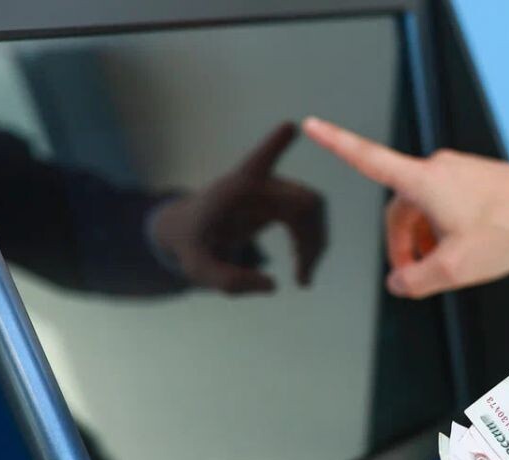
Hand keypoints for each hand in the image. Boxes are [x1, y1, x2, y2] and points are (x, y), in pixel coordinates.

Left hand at [150, 122, 326, 293]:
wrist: (192, 232)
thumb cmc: (192, 246)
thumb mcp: (199, 269)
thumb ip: (229, 281)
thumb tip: (273, 285)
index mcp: (235, 189)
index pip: (257, 162)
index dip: (274, 146)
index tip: (290, 126)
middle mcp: (260, 183)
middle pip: (304, 202)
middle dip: (312, 239)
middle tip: (302, 278)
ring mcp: (274, 189)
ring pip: (314, 210)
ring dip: (316, 244)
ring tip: (302, 279)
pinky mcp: (281, 201)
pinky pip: (311, 218)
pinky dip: (313, 244)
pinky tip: (302, 270)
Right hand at [301, 116, 508, 298]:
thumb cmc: (507, 230)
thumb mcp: (455, 268)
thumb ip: (417, 281)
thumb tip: (398, 284)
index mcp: (423, 182)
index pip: (368, 159)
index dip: (336, 143)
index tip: (311, 125)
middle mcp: (436, 169)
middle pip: (399, 210)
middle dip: (402, 245)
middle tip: (413, 279)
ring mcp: (456, 172)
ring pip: (423, 211)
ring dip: (424, 241)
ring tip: (442, 269)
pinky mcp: (473, 178)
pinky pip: (443, 205)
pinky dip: (442, 229)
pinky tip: (460, 251)